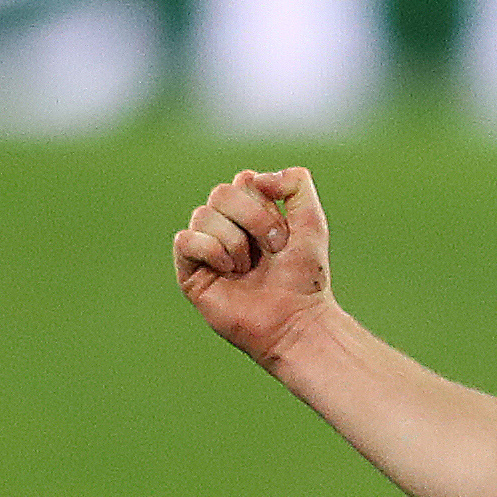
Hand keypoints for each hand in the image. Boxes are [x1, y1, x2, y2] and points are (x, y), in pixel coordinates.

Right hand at [175, 166, 333, 366]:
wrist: (294, 319)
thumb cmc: (304, 275)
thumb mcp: (312, 221)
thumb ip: (296, 184)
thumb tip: (254, 177)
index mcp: (252, 211)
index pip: (244, 180)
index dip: (265, 203)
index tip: (285, 234)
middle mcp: (226, 225)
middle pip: (221, 193)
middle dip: (254, 219)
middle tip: (273, 250)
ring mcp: (206, 247)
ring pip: (202, 214)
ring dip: (236, 241)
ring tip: (248, 268)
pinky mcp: (190, 271)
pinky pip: (184, 240)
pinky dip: (211, 252)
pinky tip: (228, 272)